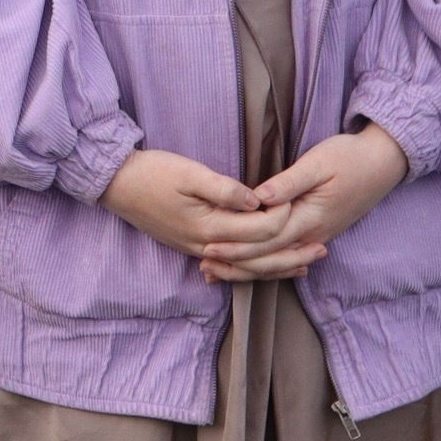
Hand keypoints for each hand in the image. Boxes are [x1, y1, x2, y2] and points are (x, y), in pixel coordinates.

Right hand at [100, 148, 288, 264]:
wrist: (117, 185)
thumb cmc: (153, 172)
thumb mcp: (189, 173)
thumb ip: (224, 189)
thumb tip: (258, 202)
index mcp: (209, 226)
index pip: (260, 230)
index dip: (283, 216)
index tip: (297, 200)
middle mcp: (206, 245)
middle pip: (259, 259)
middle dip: (292, 254)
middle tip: (323, 247)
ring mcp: (198, 250)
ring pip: (246, 268)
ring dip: (278, 267)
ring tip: (306, 263)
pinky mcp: (193, 247)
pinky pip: (232, 266)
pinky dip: (255, 267)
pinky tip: (269, 266)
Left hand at [199, 123, 409, 284]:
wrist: (383, 164)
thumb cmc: (348, 158)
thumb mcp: (318, 163)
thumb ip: (288, 182)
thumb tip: (258, 197)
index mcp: (309, 218)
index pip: (266, 241)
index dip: (236, 246)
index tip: (207, 246)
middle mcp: (313, 234)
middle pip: (269, 258)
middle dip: (235, 263)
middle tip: (203, 265)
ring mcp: (317, 236)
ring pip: (278, 262)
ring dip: (247, 268)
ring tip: (217, 271)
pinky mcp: (317, 233)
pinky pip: (287, 255)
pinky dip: (265, 263)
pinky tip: (247, 265)